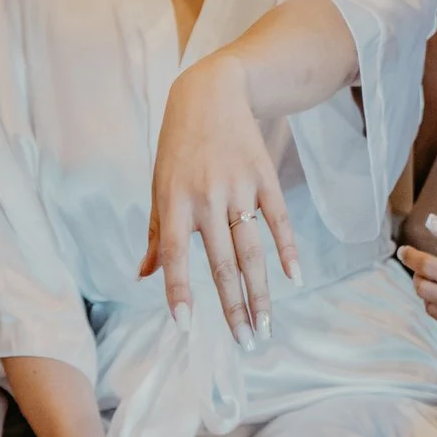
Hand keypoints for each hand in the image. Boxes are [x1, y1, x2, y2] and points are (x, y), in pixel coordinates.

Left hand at [139, 53, 299, 345]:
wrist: (211, 93)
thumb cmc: (178, 147)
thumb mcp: (159, 186)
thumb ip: (156, 234)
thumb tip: (143, 276)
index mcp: (173, 203)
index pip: (176, 256)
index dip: (179, 291)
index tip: (184, 325)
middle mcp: (205, 198)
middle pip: (222, 263)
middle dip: (233, 307)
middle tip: (246, 342)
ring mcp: (237, 188)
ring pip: (251, 251)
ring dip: (260, 292)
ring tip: (266, 325)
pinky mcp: (263, 177)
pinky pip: (277, 220)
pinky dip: (287, 250)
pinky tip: (294, 278)